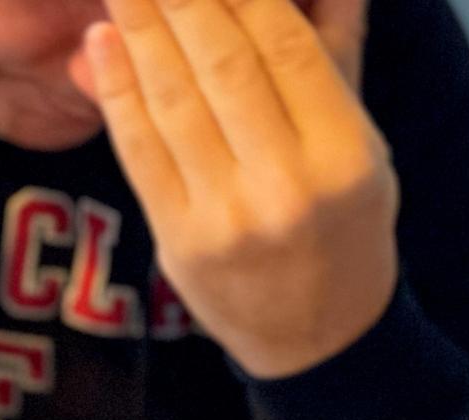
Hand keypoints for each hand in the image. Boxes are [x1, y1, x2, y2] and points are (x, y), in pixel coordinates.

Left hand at [73, 0, 397, 377]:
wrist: (317, 339)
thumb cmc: (343, 231)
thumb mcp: (365, 149)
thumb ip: (335, 57)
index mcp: (344, 158)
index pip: (284, 44)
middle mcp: (286, 189)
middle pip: (223, 64)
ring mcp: (227, 220)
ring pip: (175, 102)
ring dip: (141, 28)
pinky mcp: (179, 244)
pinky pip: (141, 154)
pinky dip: (118, 93)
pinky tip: (104, 43)